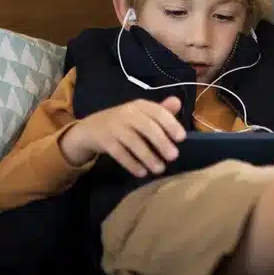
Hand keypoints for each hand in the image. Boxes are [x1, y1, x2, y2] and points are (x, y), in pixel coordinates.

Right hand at [60, 96, 185, 176]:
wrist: (91, 129)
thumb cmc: (124, 122)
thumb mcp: (141, 114)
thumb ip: (160, 111)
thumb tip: (178, 102)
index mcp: (140, 106)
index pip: (157, 112)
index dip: (170, 124)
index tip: (182, 138)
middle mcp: (127, 113)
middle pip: (147, 127)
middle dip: (161, 142)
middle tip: (174, 157)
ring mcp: (114, 127)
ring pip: (134, 142)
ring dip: (148, 157)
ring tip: (160, 169)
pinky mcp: (105, 141)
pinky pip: (120, 153)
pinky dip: (132, 164)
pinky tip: (142, 172)